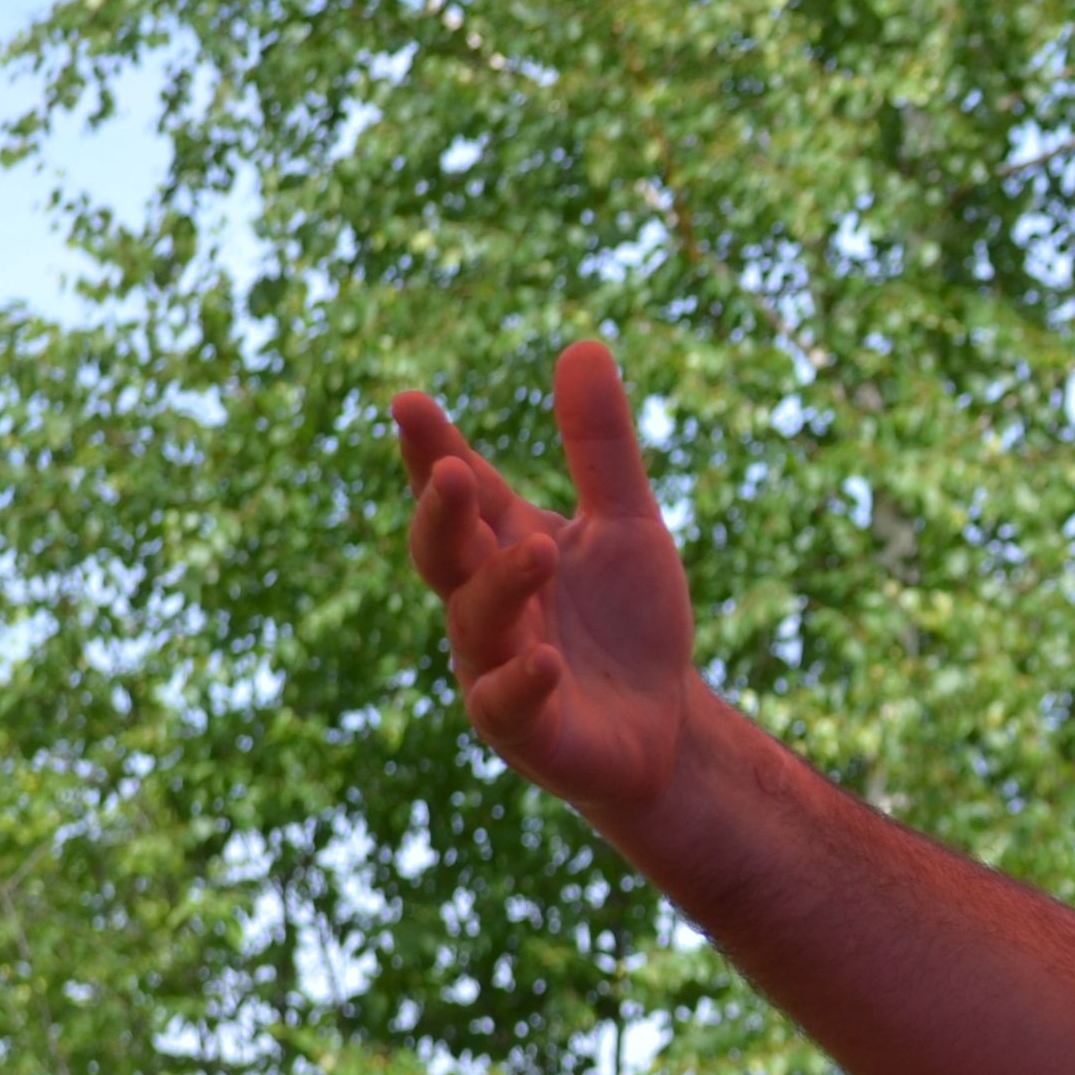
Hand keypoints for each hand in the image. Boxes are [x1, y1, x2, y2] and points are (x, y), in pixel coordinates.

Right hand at [393, 341, 698, 826]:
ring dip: (500, 585)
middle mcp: (484, 602)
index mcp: (501, 545)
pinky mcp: (526, 730)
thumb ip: (600, 446)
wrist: (665, 726)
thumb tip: (582, 343)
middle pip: (444, 552)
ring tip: (536, 550)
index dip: (433, 450)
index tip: (409, 402)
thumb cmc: (629, 624)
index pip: (460, 491)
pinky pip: (508, 704)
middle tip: (451, 470)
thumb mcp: (626, 524)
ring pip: (476, 622)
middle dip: (442, 513)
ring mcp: (497, 666)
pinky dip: (523, 680)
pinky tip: (545, 659)